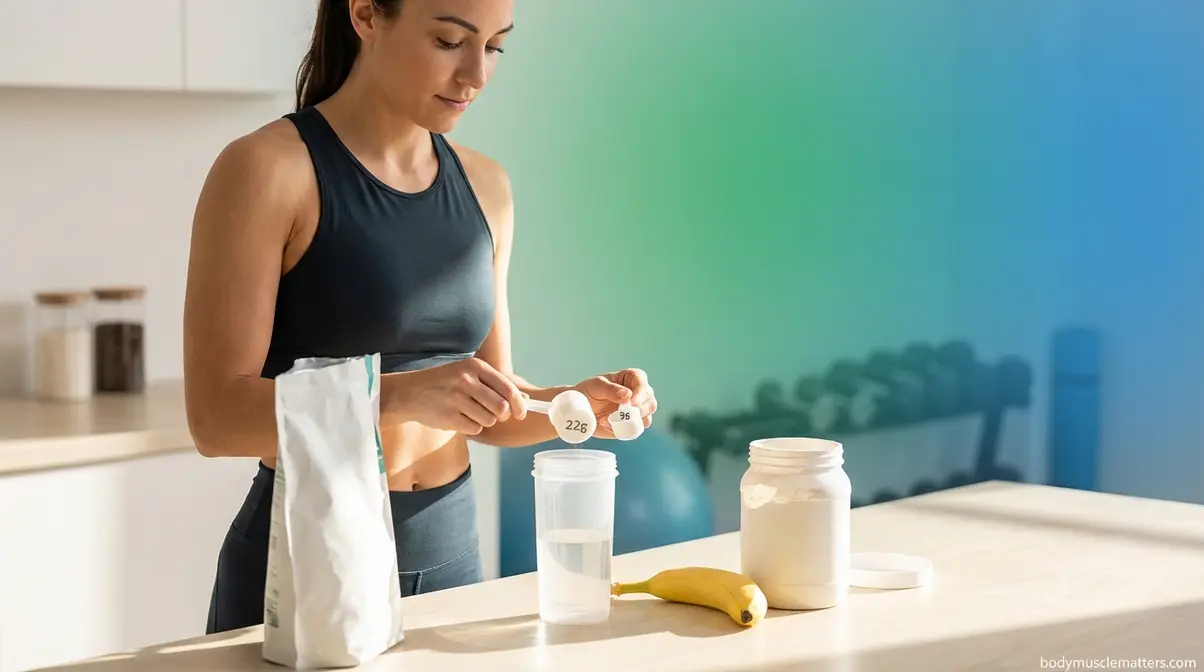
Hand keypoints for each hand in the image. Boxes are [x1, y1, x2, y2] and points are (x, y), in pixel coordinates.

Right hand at [395, 357, 526, 434]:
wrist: (410, 392)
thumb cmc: (445, 383)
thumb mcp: (468, 374)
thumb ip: (495, 384)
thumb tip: (527, 399)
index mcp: (475, 366)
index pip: (507, 388)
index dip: (519, 404)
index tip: (521, 413)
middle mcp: (466, 380)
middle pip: (501, 407)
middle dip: (502, 415)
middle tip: (495, 415)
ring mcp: (456, 398)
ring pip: (489, 419)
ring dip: (484, 421)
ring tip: (470, 412)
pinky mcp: (449, 416)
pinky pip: (474, 428)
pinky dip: (471, 427)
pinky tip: (460, 418)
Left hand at [573, 368, 657, 438]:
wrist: (579, 410)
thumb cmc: (589, 392)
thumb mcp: (597, 386)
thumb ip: (612, 389)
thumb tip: (628, 394)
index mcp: (632, 378)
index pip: (643, 383)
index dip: (640, 393)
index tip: (630, 402)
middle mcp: (639, 395)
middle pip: (650, 403)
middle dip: (637, 411)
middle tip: (618, 414)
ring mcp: (637, 411)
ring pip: (646, 419)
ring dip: (628, 422)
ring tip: (606, 419)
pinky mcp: (631, 425)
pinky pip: (635, 431)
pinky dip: (623, 430)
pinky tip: (608, 425)